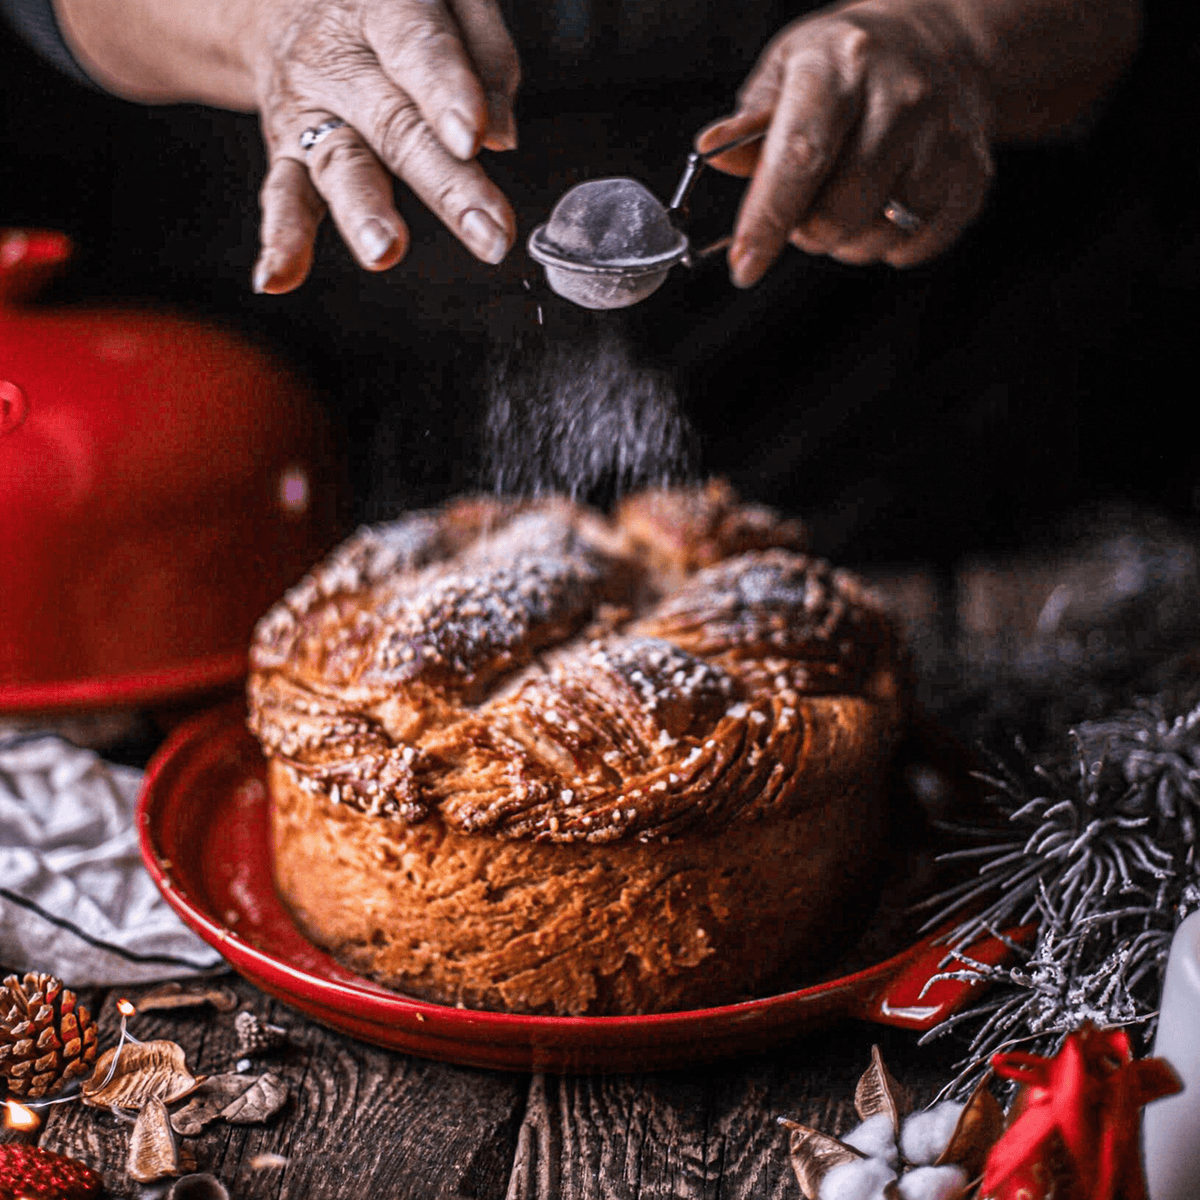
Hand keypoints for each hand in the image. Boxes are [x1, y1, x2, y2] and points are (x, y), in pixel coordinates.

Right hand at [248, 0, 519, 291]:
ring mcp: (308, 110)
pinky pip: (283, 194)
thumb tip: (502, 135)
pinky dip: (281, 240)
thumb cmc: (391, 6)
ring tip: (385, 251)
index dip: (444, 91)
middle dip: (444, 184)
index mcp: (382, 6)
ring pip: (340, 164)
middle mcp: (337, 59)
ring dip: (363, 212)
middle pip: (394, 125)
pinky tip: (276, 278)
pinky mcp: (289, 151)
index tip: (473, 136)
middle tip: (487, 231)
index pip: (416, 47)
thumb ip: (485, 56)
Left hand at [697, 1, 994, 284]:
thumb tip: (715, 151)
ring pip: (877, 237)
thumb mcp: (787, 71)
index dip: (768, 220)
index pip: (799, 157)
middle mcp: (901, 96)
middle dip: (807, 231)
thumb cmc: (846, 68)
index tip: (746, 264)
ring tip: (848, 198)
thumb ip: (750, 123)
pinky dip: (888, 243)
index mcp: (841, 65)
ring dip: (847, 239)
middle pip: (839, 212)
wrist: (938, 45)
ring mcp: (945, 137)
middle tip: (806, 206)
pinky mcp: (972, 174)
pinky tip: (885, 204)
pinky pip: (915, 246)